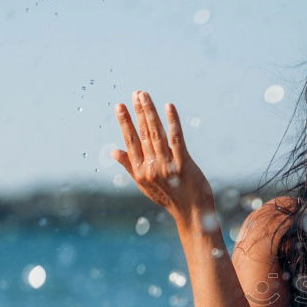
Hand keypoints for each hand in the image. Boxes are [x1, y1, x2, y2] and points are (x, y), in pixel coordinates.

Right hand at [111, 91, 213, 222]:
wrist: (192, 214)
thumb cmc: (169, 198)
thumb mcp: (145, 185)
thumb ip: (129, 166)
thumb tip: (113, 151)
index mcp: (140, 171)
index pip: (130, 141)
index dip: (125, 123)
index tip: (120, 106)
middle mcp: (150, 167)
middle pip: (143, 133)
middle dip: (138, 112)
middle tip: (136, 93)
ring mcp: (167, 165)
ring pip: (156, 133)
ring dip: (150, 112)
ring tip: (144, 96)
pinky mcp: (183, 164)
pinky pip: (176, 139)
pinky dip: (172, 122)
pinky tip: (169, 107)